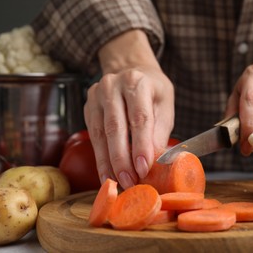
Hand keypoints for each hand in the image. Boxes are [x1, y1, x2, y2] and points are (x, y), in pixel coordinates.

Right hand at [84, 66, 173, 188]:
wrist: (131, 70)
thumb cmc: (152, 91)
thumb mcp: (164, 107)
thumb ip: (158, 133)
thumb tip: (154, 163)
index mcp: (137, 82)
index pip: (139, 118)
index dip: (141, 146)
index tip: (143, 169)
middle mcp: (112, 85)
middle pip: (115, 127)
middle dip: (122, 159)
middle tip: (130, 181)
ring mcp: (96, 95)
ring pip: (100, 134)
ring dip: (109, 163)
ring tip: (119, 182)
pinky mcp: (88, 107)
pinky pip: (94, 136)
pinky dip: (101, 158)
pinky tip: (107, 174)